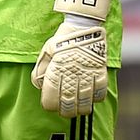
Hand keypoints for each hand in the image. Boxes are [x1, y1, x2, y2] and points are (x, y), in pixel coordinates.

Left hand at [31, 0, 111, 116]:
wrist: (82, 26)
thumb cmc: (61, 41)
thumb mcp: (45, 53)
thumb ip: (40, 70)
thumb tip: (38, 86)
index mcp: (55, 70)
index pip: (51, 97)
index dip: (49, 105)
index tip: (49, 106)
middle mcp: (71, 75)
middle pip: (68, 103)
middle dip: (65, 112)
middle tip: (64, 113)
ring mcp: (87, 75)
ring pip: (84, 101)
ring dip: (81, 109)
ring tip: (78, 111)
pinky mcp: (100, 73)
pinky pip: (100, 92)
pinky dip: (96, 99)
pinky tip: (92, 99)